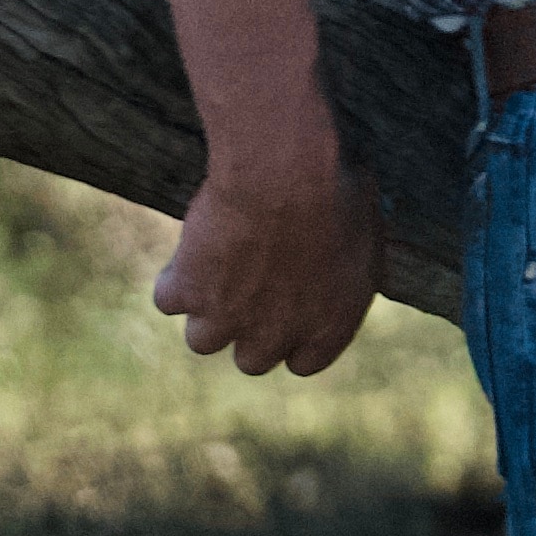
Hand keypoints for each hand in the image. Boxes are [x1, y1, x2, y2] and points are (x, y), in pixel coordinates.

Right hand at [152, 127, 379, 376]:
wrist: (286, 174)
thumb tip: (344, 262)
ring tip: (218, 269)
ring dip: (207, 310)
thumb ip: (348, 268)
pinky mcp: (188, 292)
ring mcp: (227, 319)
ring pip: (203, 339)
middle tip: (249, 289)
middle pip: (252, 360)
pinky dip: (175, 276)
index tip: (287, 311)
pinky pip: (168, 299)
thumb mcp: (367, 234)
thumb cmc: (338, 191)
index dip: (294, 336)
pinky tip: (192, 248)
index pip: (306, 361)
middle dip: (249, 328)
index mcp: (329, 326)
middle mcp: (276, 335)